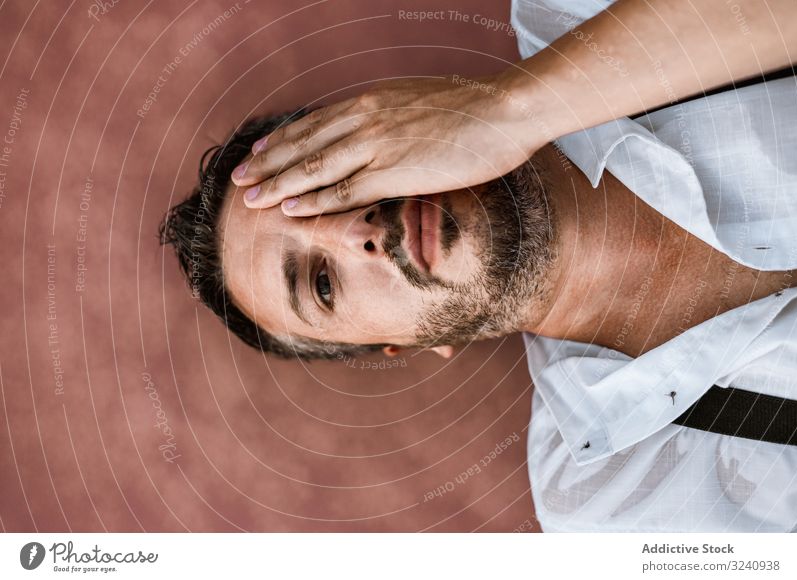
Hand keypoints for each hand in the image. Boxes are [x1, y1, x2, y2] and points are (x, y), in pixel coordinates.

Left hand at [230, 72, 544, 214]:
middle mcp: (364, 118)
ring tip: (250, 198)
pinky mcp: (393, 172)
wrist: (505, 110)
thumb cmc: (473, 109)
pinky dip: (312, 201)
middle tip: (238, 177)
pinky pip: (342, 191)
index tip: (258, 149)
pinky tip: (289, 209)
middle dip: (266, 162)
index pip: (314, 121)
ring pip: (314, 168)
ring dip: (277, 183)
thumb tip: (384, 128)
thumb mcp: (422, 101)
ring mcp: (376, 145)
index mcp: (371, 99)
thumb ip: (394, 116)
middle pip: (303, 143)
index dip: (282, 138)